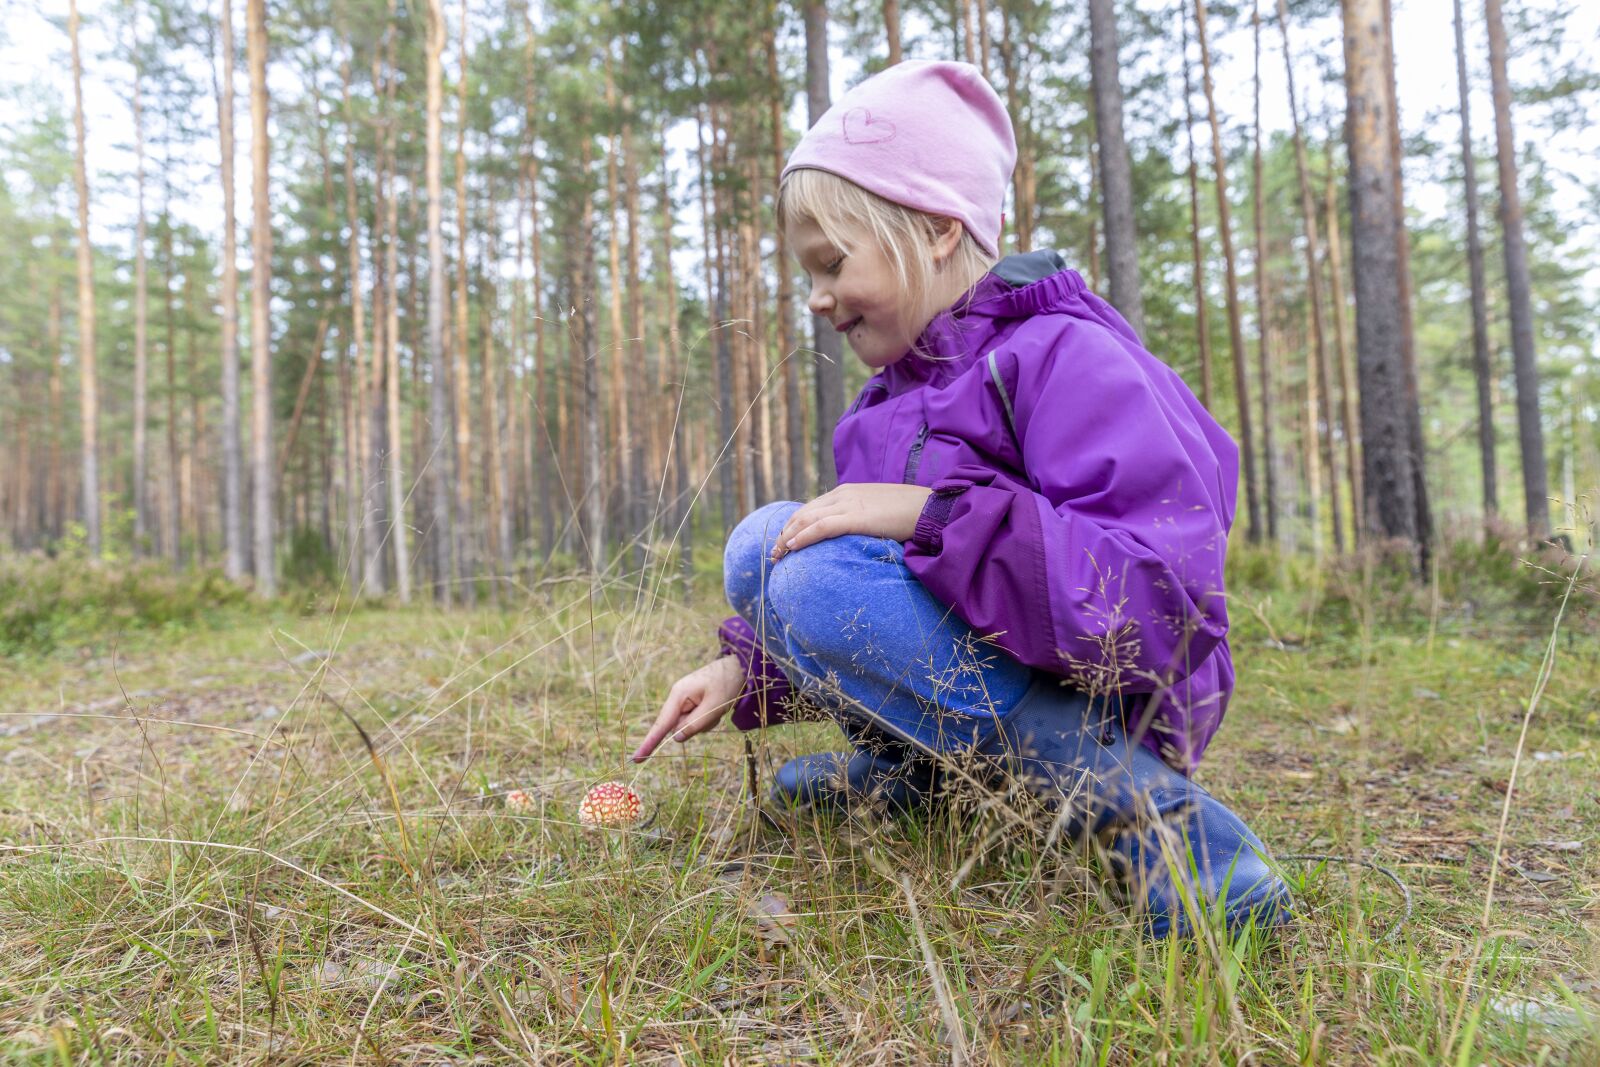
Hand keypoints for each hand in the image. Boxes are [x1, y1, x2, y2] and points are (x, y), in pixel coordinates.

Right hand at [631, 655, 744, 761]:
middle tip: (716, 711)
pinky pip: (695, 719)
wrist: (738, 666)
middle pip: (678, 726)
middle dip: (696, 725)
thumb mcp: (714, 707)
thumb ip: (695, 725)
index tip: (636, 758)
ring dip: (704, 722)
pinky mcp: (691, 702)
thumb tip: (676, 739)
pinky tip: (717, 706)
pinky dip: (706, 718)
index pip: (661, 724)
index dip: (649, 743)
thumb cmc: (726, 684)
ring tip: (718, 705)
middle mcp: (677, 697)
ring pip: (688, 724)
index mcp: (679, 695)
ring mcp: (684, 699)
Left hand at [770, 483, 933, 561]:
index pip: (812, 507)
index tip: (784, 541)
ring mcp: (849, 504)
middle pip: (803, 512)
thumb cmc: (909, 513)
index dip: (794, 524)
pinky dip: (803, 536)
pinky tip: (792, 546)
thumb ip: (860, 518)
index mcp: (847, 492)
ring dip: (788, 537)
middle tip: (775, 552)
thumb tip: (851, 535)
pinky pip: (821, 527)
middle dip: (785, 532)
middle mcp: (843, 495)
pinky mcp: (856, 518)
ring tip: (777, 554)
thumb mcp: (877, 512)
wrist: (929, 509)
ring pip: (807, 519)